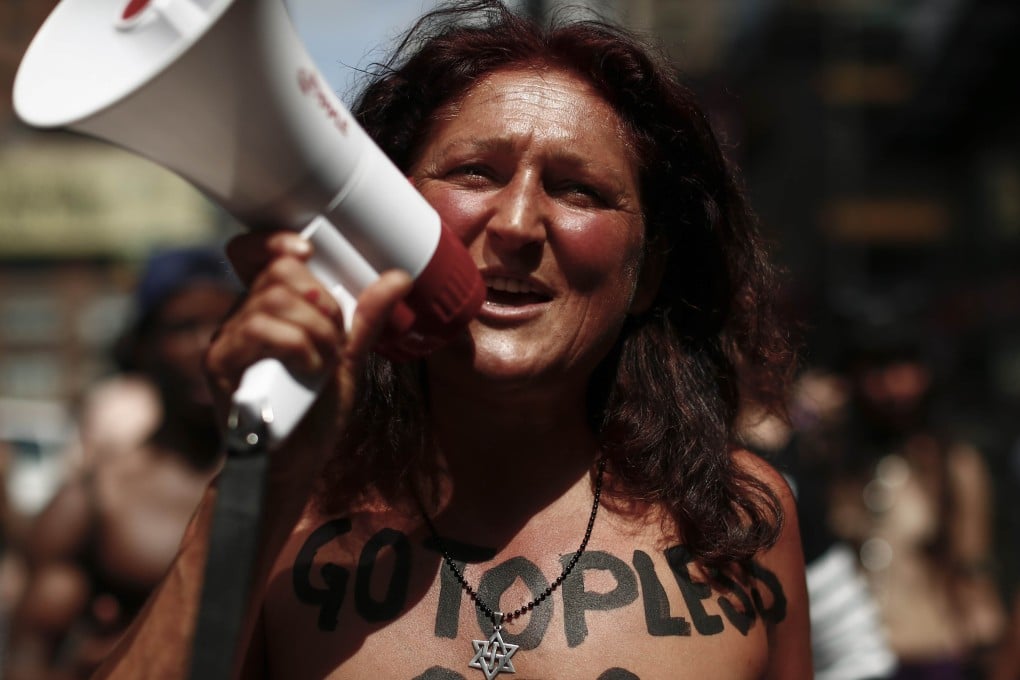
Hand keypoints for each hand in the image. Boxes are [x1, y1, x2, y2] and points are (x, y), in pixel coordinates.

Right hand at [204, 231, 411, 500]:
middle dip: (320, 302)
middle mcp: (241, 317)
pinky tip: (309, 369)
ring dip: (315, 329)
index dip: (275, 242)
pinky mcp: (218, 363)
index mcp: (268, 309)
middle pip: (277, 273)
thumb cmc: (315, 413)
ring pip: (271, 300)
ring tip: (324, 361)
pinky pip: (257, 330)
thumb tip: (399, 277)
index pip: (254, 253)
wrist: (294, 463)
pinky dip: (297, 345)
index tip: (308, 252)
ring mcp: (227, 339)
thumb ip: (366, 319)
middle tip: (335, 339)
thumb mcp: (349, 360)